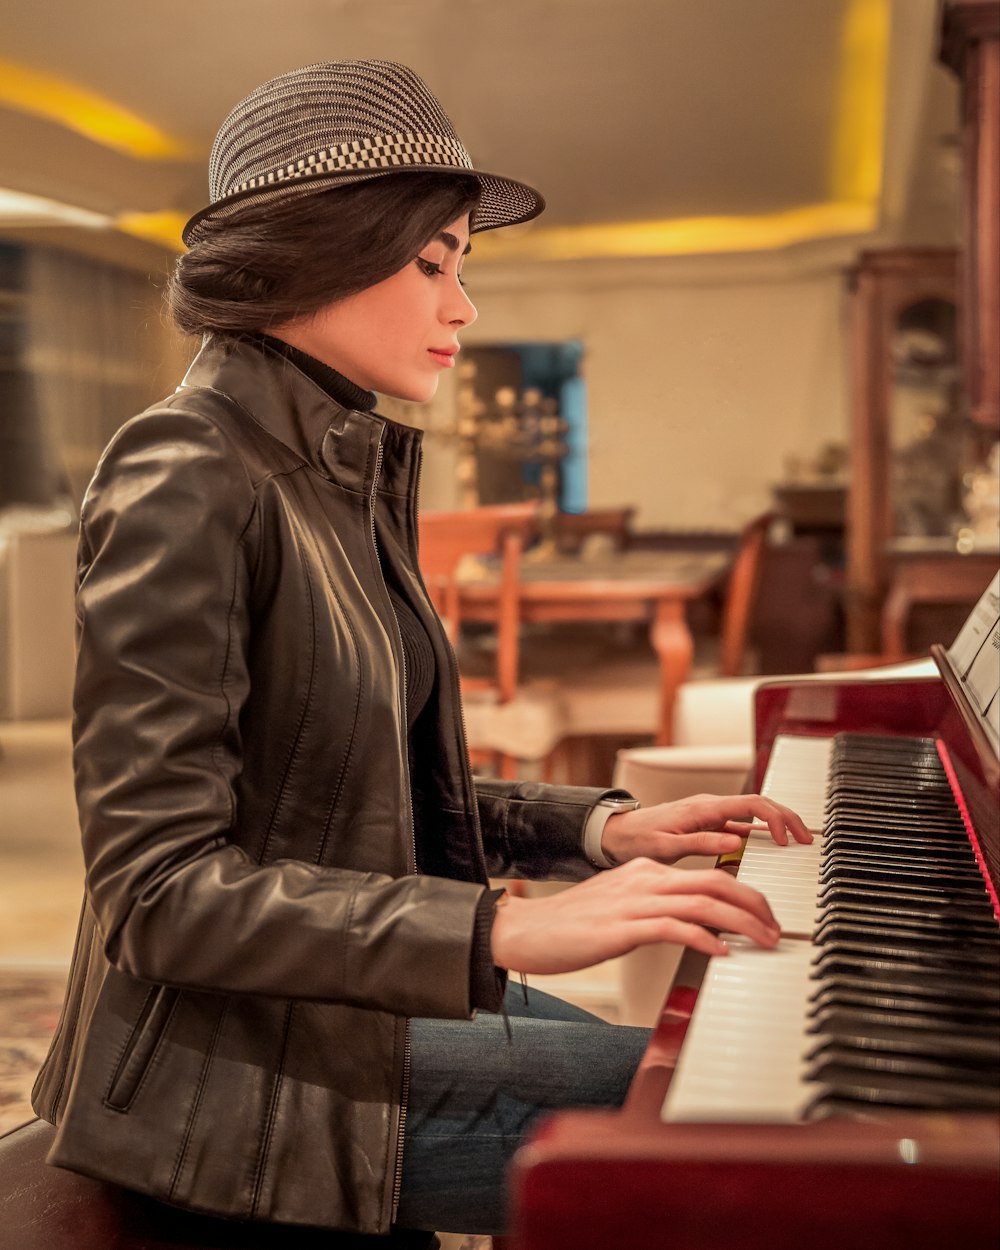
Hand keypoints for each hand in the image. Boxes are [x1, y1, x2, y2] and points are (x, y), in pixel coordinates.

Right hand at [490, 857, 781, 973]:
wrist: (525, 931)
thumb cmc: (569, 926)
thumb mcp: (620, 908)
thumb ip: (655, 910)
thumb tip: (694, 926)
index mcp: (646, 872)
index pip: (709, 872)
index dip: (745, 892)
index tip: (765, 914)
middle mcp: (645, 880)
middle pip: (717, 880)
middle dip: (755, 903)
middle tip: (776, 927)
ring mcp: (634, 902)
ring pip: (704, 901)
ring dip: (742, 922)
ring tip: (763, 941)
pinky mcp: (622, 927)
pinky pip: (675, 927)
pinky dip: (705, 938)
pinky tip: (722, 953)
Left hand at [601, 793, 811, 865]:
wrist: (618, 834)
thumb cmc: (637, 839)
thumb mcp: (666, 846)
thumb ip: (700, 843)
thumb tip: (733, 842)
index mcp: (704, 808)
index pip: (752, 804)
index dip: (775, 819)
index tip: (785, 840)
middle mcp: (711, 806)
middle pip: (760, 804)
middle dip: (786, 818)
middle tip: (805, 839)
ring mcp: (712, 814)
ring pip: (754, 814)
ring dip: (777, 825)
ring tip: (796, 842)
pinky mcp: (709, 824)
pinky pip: (742, 825)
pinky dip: (760, 834)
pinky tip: (770, 847)